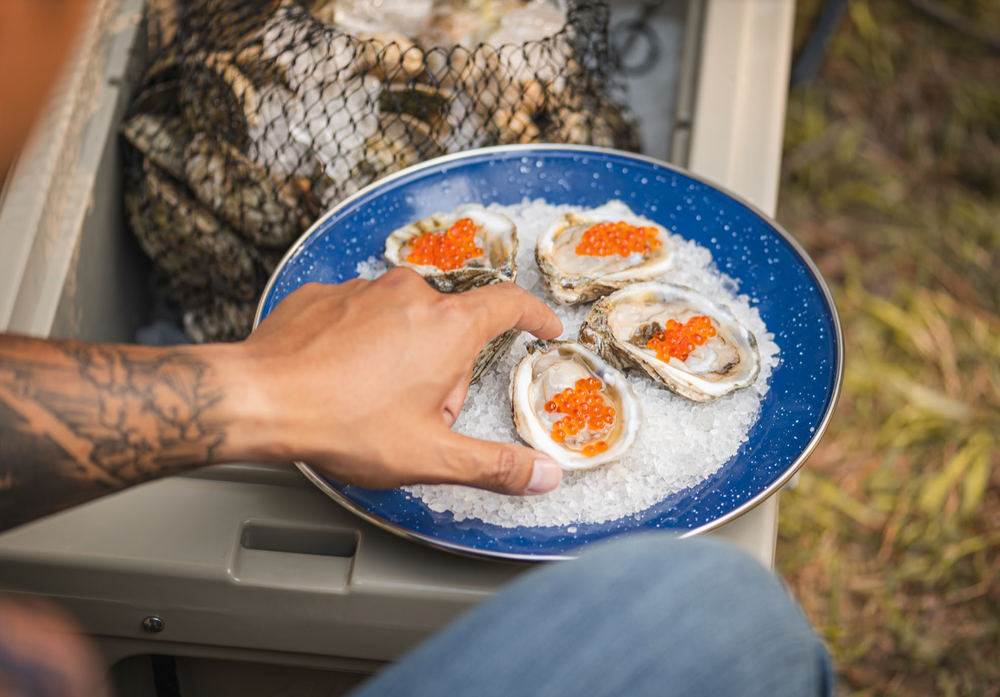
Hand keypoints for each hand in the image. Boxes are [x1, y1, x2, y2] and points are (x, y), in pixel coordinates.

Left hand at [219, 268, 563, 495]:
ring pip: (404, 321)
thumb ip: (495, 465)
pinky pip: (361, 315)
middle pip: (451, 327)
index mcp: (448, 328)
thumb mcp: (431, 457)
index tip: (543, 326)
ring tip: (371, 400)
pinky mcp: (327, 295)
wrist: (260, 400)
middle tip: (419, 413)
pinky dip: (362, 343)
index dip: (534, 315)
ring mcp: (365, 290)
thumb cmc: (342, 424)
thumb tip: (543, 474)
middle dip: (445, 368)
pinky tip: (341, 379)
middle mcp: (409, 295)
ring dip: (402, 356)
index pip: (510, 304)